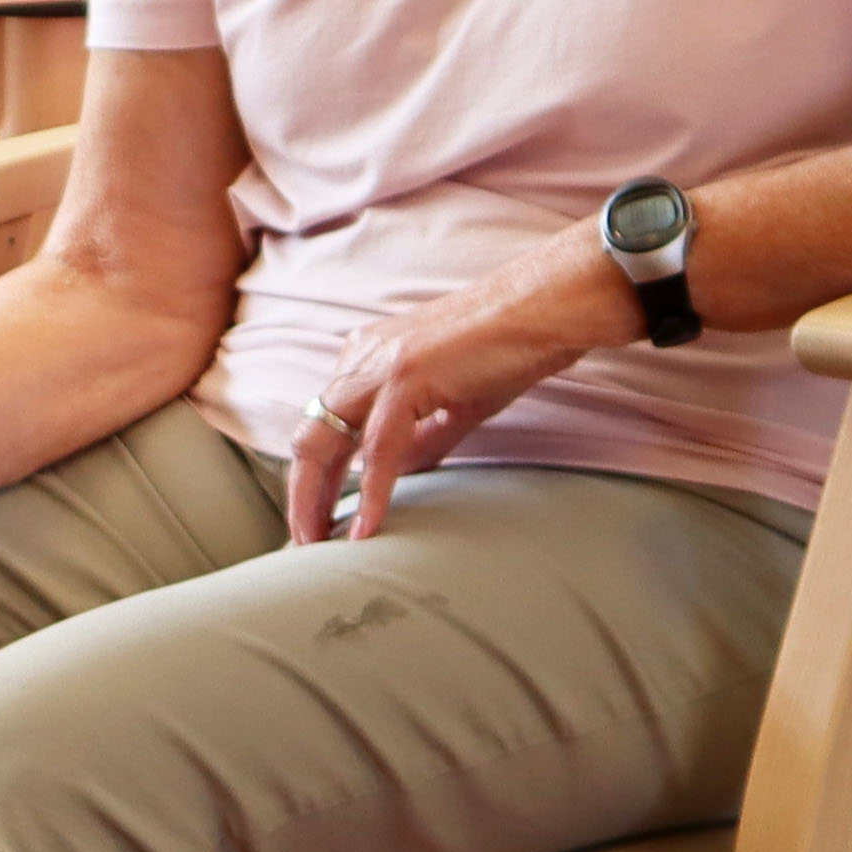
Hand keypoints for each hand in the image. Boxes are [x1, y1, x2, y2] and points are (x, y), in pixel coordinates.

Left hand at [285, 228, 638, 543]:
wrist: (549, 306)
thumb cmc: (512, 348)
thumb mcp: (454, 401)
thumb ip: (421, 438)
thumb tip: (396, 477)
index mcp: (368, 358)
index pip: (324, 426)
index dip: (314, 478)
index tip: (316, 521)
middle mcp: (363, 357)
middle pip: (310, 436)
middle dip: (301, 496)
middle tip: (303, 545)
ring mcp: (381, 363)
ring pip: (326, 440)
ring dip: (317, 499)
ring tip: (317, 546)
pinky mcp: (408, 374)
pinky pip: (378, 446)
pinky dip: (371, 492)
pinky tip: (367, 529)